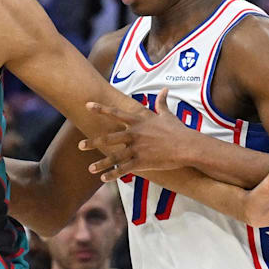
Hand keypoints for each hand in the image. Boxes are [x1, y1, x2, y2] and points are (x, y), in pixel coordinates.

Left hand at [79, 88, 197, 179]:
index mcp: (138, 121)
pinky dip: (114, 174)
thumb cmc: (178, 130)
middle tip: (80, 145)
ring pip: (114, 157)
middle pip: (109, 138)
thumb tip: (165, 89)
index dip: (100, 109)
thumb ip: (162, 103)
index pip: (115, 113)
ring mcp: (137, 148)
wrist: (188, 146)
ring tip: (89, 168)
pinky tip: (104, 178)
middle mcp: (134, 134)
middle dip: (93, 142)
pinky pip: (125, 169)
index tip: (87, 105)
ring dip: (101, 163)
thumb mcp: (168, 115)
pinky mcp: (143, 162)